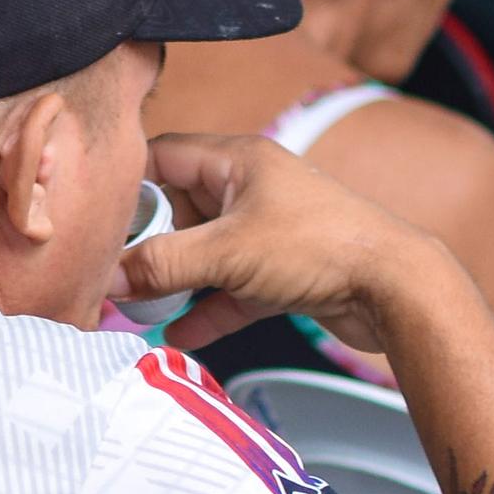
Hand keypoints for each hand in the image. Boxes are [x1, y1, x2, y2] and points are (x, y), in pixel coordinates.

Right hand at [126, 133, 444, 362]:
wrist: (399, 289)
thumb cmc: (322, 248)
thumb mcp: (227, 253)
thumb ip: (161, 265)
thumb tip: (106, 279)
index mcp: (237, 160)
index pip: (161, 157)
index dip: (124, 185)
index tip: (93, 222)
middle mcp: (251, 189)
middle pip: (176, 210)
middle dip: (144, 245)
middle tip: (111, 275)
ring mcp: (267, 231)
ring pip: (202, 253)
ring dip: (173, 283)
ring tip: (135, 311)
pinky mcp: (282, 271)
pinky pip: (230, 288)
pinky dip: (206, 310)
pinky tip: (179, 336)